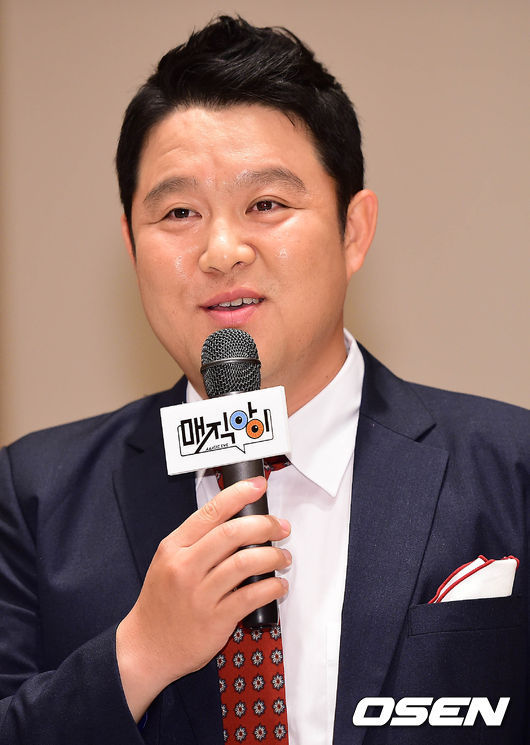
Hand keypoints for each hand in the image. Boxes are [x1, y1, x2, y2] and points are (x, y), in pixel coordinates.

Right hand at [116, 476, 290, 720]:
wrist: (145, 648)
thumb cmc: (161, 603)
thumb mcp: (168, 561)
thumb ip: (197, 542)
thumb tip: (239, 521)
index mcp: (174, 547)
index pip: (210, 512)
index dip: (238, 495)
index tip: (258, 485)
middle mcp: (185, 567)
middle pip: (231, 534)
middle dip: (264, 525)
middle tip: (281, 527)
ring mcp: (199, 594)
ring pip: (244, 563)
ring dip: (272, 556)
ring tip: (283, 557)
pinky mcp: (215, 620)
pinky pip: (250, 597)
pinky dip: (271, 587)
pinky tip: (278, 585)